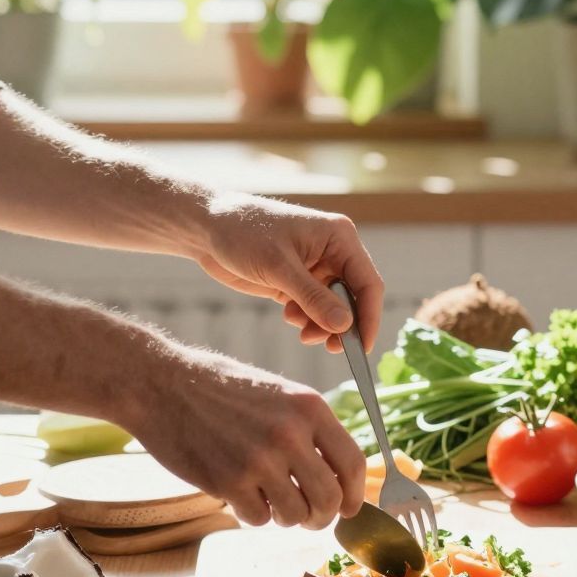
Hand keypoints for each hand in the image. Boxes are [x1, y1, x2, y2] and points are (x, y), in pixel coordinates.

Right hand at [123, 339, 367, 527]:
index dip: (355, 495)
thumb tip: (341, 479)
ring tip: (269, 499)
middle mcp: (290, 433)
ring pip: (296, 515)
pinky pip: (258, 519)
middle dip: (321, 517)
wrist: (162, 384)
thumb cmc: (221, 390)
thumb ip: (311, 430)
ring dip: (286, 517)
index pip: (353, 464)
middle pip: (330, 499)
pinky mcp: (229, 481)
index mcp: (310, 407)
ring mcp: (259, 459)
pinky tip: (239, 492)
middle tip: (307, 516)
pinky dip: (252, 513)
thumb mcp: (280, 395)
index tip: (348, 508)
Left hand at [190, 194, 384, 354]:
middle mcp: (333, 252)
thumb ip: (314, 298)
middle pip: (353, 299)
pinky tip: (289, 316)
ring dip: (321, 324)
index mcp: (339, 238)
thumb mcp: (278, 268)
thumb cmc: (243, 233)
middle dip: (340, 324)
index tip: (361, 348)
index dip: (368, 317)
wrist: (207, 228)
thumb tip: (345, 326)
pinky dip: (306, 319)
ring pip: (333, 308)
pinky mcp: (297, 281)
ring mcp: (315, 268)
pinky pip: (314, 308)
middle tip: (326, 346)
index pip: (368, 283)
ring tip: (301, 331)